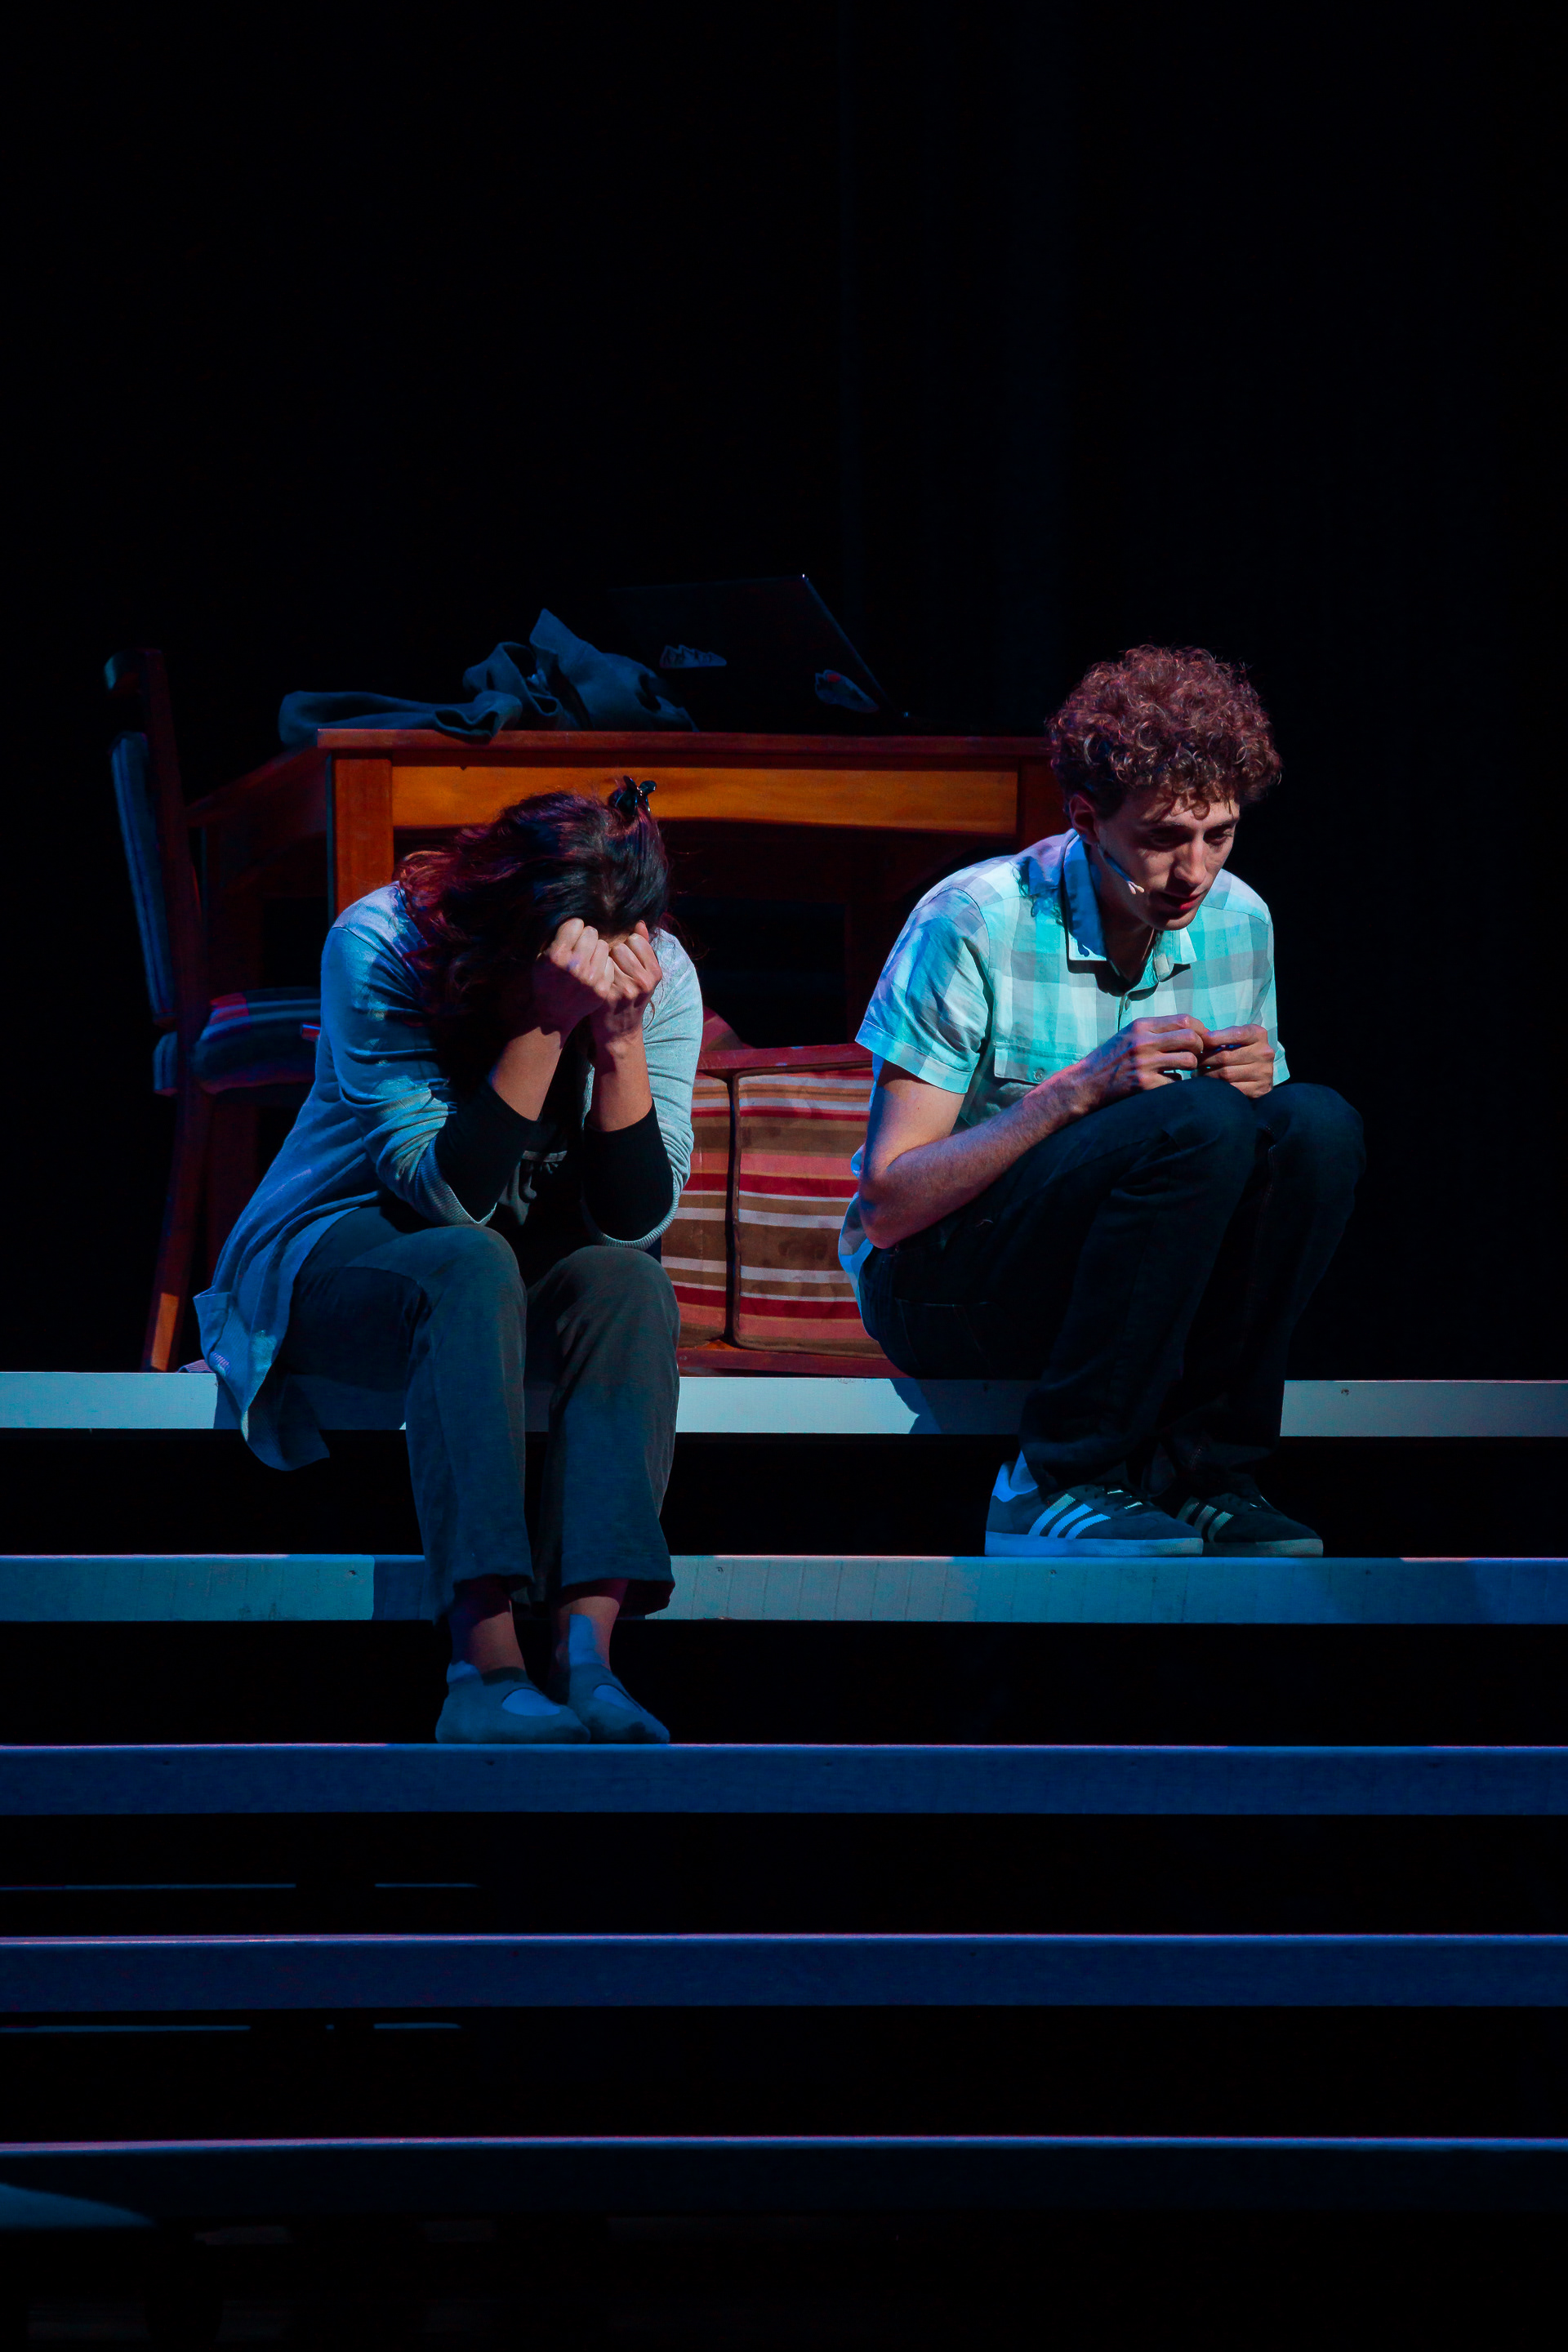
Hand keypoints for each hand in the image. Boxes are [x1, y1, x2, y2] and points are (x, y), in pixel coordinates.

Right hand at [512, 918, 623, 1039]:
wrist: (552, 1014)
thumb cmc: (545, 981)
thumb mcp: (541, 958)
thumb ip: (557, 938)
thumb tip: (577, 920)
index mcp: (556, 955)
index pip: (576, 924)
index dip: (573, 928)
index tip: (571, 935)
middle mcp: (574, 966)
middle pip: (592, 933)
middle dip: (586, 937)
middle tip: (581, 946)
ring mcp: (590, 979)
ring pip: (604, 946)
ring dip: (596, 949)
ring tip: (588, 958)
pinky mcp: (601, 988)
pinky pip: (610, 963)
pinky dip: (603, 964)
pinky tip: (594, 970)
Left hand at [589, 921, 661, 1048]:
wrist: (619, 1029)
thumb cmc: (631, 997)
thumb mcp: (644, 975)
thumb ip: (644, 947)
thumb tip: (639, 922)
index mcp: (655, 973)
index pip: (635, 940)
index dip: (627, 946)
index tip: (624, 958)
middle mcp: (643, 981)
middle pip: (620, 947)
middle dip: (614, 953)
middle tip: (613, 968)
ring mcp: (625, 989)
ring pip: (607, 956)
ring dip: (603, 961)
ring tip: (605, 975)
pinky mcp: (607, 995)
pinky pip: (597, 968)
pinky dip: (595, 971)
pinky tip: (597, 981)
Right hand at [1069, 1015, 1212, 1107]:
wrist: (1085, 1083)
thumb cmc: (1110, 1059)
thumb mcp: (1129, 1035)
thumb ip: (1155, 1030)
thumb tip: (1190, 1029)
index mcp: (1140, 1026)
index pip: (1184, 1020)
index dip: (1200, 1030)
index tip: (1202, 1039)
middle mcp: (1142, 1042)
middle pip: (1190, 1038)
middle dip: (1200, 1048)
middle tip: (1195, 1055)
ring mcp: (1144, 1064)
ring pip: (1188, 1061)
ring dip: (1190, 1067)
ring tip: (1181, 1069)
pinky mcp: (1143, 1085)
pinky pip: (1176, 1082)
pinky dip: (1176, 1083)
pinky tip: (1166, 1082)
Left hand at [1199, 1023, 1273, 1097]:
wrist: (1261, 1073)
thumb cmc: (1241, 1051)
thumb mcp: (1236, 1038)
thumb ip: (1221, 1036)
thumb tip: (1199, 1038)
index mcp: (1258, 1035)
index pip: (1236, 1034)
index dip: (1216, 1038)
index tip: (1201, 1042)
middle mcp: (1264, 1052)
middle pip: (1226, 1056)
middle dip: (1205, 1059)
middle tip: (1194, 1062)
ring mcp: (1263, 1072)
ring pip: (1226, 1074)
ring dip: (1207, 1074)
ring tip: (1197, 1073)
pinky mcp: (1260, 1088)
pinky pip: (1232, 1088)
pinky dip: (1217, 1087)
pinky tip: (1209, 1084)